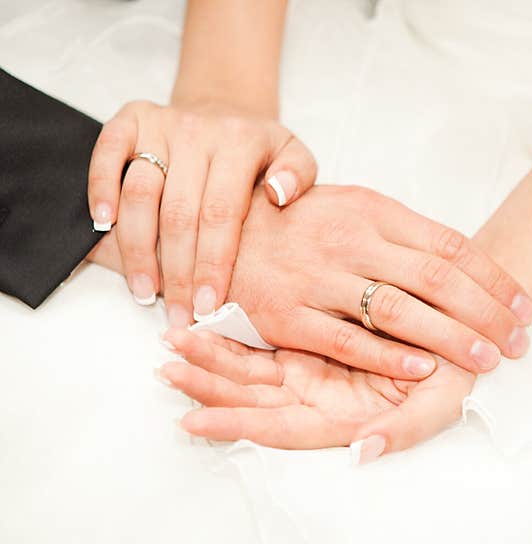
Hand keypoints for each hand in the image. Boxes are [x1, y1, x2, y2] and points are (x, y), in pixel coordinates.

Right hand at [87, 100, 316, 325]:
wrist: (226, 106)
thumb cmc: (262, 149)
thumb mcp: (295, 154)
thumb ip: (298, 176)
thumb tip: (278, 194)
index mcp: (240, 144)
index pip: (222, 214)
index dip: (212, 264)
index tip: (208, 306)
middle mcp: (197, 132)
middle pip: (179, 213)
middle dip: (177, 273)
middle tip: (177, 315)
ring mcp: (161, 124)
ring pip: (140, 193)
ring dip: (136, 248)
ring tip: (144, 291)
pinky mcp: (131, 119)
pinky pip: (107, 154)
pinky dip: (100, 190)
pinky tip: (103, 229)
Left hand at [158, 328, 475, 462]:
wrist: (465, 329)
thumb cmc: (455, 374)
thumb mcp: (440, 406)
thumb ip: (402, 431)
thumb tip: (363, 454)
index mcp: (342, 419)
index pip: (277, 428)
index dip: (237, 427)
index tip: (192, 421)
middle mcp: (321, 396)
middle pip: (253, 398)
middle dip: (209, 386)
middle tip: (166, 368)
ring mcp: (315, 366)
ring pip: (254, 367)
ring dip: (214, 359)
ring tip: (173, 343)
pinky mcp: (316, 336)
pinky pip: (268, 340)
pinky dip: (237, 334)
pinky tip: (210, 320)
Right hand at [226, 185, 531, 377]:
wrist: (214, 233)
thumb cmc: (294, 223)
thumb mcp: (348, 205)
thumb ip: (399, 231)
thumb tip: (460, 262)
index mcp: (371, 209)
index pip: (449, 245)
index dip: (493, 277)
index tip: (525, 304)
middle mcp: (350, 241)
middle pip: (437, 280)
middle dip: (487, 313)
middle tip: (521, 341)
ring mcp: (318, 279)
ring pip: (400, 311)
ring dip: (451, 338)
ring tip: (488, 360)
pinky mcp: (288, 316)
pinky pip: (347, 341)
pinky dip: (389, 357)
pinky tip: (424, 370)